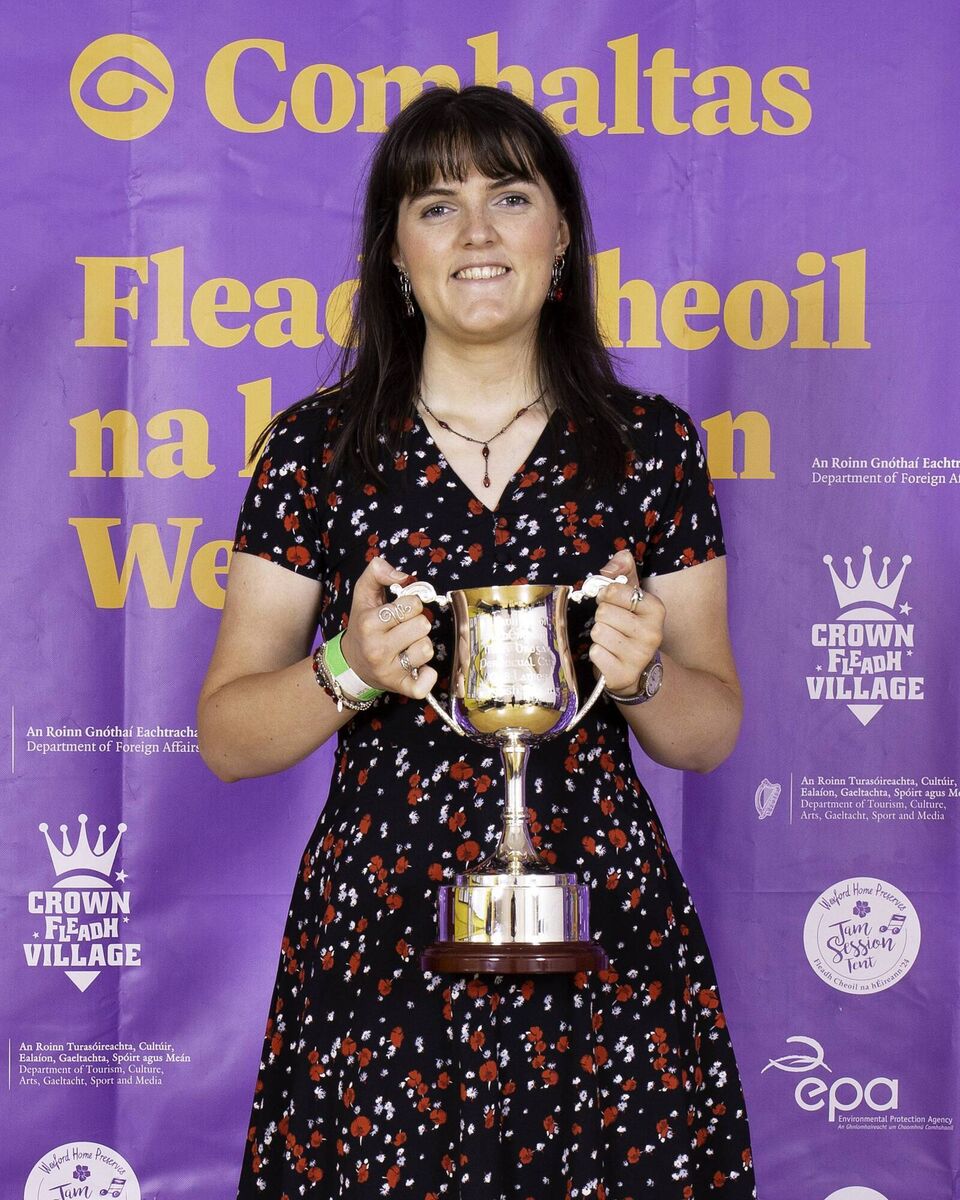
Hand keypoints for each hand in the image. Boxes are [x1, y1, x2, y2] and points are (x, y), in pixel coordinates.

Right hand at [338, 557, 437, 698]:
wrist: (352, 664)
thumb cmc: (363, 625)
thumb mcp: (364, 594)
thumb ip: (378, 572)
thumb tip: (403, 576)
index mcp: (369, 622)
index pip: (412, 604)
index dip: (410, 605)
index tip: (399, 612)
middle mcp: (377, 648)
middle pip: (423, 625)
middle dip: (417, 624)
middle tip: (403, 629)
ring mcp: (388, 670)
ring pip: (427, 649)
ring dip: (421, 645)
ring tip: (407, 646)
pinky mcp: (399, 687)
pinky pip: (425, 683)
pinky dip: (427, 676)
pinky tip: (417, 669)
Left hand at [587, 549, 664, 694]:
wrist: (639, 669)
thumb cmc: (630, 626)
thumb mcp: (632, 595)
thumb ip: (623, 570)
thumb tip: (612, 563)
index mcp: (656, 609)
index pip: (614, 590)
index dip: (606, 595)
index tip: (614, 604)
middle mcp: (652, 633)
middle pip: (603, 612)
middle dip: (602, 617)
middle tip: (613, 626)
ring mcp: (639, 656)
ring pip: (598, 631)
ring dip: (599, 636)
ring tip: (612, 641)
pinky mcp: (623, 673)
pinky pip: (595, 653)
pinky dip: (597, 653)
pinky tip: (609, 656)